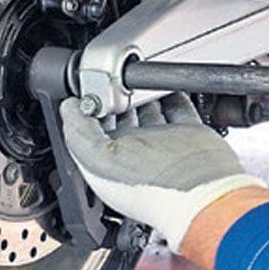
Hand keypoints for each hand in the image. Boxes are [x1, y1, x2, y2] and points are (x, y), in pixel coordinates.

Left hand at [59, 93, 265, 249]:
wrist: (199, 193)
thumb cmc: (150, 188)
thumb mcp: (96, 160)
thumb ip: (78, 132)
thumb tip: (69, 107)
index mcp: (109, 164)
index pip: (90, 131)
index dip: (86, 110)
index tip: (85, 90)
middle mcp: (135, 153)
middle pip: (118, 118)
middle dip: (112, 98)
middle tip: (109, 78)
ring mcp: (162, 143)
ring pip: (146, 110)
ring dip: (139, 93)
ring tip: (131, 76)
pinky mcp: (188, 133)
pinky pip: (177, 105)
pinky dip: (171, 92)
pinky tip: (163, 83)